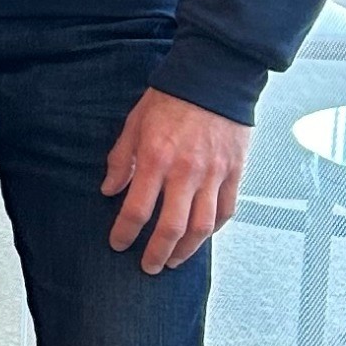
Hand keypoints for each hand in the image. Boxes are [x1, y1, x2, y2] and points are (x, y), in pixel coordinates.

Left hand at [99, 87, 251, 272]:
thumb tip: (109, 190)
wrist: (214, 78)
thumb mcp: (134, 123)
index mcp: (155, 158)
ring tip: (174, 260)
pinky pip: (227, 210)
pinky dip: (214, 229)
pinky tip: (202, 236)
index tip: (117, 243)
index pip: (137, 208)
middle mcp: (186, 171)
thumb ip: (120, 159)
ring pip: (203, 226)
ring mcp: (215, 174)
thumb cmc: (170, 98)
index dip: (125, 231)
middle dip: (157, 252)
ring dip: (187, 249)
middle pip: (172, 226)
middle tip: (148, 266)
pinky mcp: (236, 173)